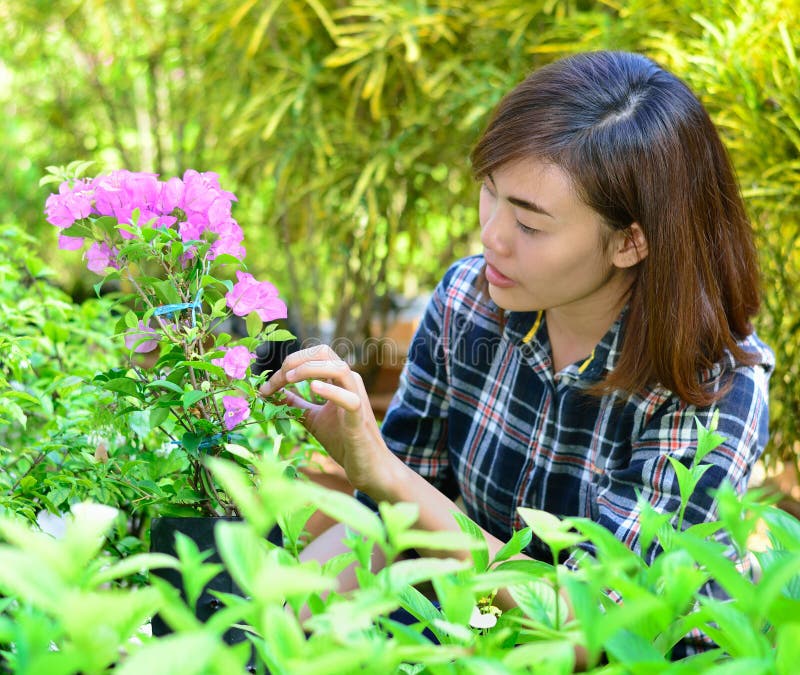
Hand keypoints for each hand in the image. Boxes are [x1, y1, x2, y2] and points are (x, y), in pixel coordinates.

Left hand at [259, 345, 391, 493]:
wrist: (366, 465)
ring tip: (289, 378)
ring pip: (339, 368)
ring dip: (310, 369)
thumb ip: (296, 404)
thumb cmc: (343, 440)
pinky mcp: (360, 417)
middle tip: (276, 380)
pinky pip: (349, 398)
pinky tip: (313, 388)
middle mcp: (349, 382)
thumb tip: (273, 393)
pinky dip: (330, 390)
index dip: (289, 364)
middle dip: (295, 360)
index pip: (313, 355)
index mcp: (338, 380)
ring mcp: (357, 397)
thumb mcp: (312, 418)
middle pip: (324, 352)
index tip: (267, 386)